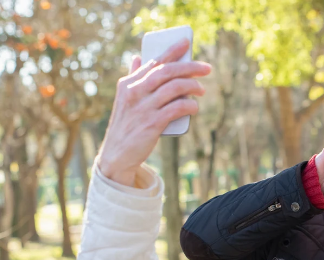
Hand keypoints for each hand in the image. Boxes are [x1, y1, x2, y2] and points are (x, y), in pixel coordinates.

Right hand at [97, 39, 211, 185]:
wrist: (117, 154)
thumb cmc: (126, 125)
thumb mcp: (125, 99)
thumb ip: (133, 78)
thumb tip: (137, 58)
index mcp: (128, 84)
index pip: (154, 62)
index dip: (172, 51)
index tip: (186, 42)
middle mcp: (135, 92)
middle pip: (167, 72)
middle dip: (189, 67)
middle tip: (206, 68)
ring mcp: (143, 108)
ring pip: (174, 88)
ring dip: (192, 86)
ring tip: (202, 90)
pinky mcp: (152, 124)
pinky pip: (177, 108)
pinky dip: (189, 105)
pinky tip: (195, 107)